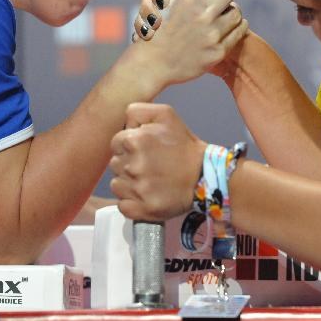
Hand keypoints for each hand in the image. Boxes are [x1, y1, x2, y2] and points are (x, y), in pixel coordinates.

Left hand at [109, 103, 206, 221]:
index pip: (115, 143)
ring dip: (128, 183)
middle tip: (148, 164)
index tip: (143, 150)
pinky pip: (123, 205)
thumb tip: (124, 124)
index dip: (128, 146)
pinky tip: (145, 195)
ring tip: (148, 179)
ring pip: (117, 185)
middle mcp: (133, 165)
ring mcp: (137, 189)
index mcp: (134, 141)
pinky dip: (132, 202)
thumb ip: (137, 111)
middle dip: (128, 163)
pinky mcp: (143, 209)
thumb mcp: (165, 114)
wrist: (204, 175)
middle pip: (115, 164)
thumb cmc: (184, 146)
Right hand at [131, 0, 248, 84]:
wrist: (151, 65)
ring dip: (231, 11)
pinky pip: (239, 30)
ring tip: (224, 16)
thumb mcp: (162, 4)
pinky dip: (237, 26)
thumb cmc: (155, 33)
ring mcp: (211, 33)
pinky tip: (230, 27)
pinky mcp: (218, 51)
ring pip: (236, 11)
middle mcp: (201, 13)